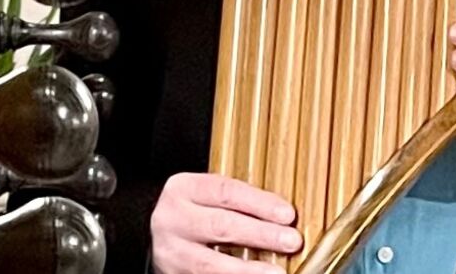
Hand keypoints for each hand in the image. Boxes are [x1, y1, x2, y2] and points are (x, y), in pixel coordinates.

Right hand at [150, 172, 301, 273]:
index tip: (288, 214)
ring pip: (210, 263)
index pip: (226, 192)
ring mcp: (171, 252)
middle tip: (291, 241)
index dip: (260, 203)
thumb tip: (285, 217)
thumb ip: (241, 203)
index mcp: (184, 189)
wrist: (164, 237)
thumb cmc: (197, 213)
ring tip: (277, 272)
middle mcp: (172, 219)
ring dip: (248, 270)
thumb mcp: (210, 197)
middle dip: (260, 234)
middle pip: (220, 225)